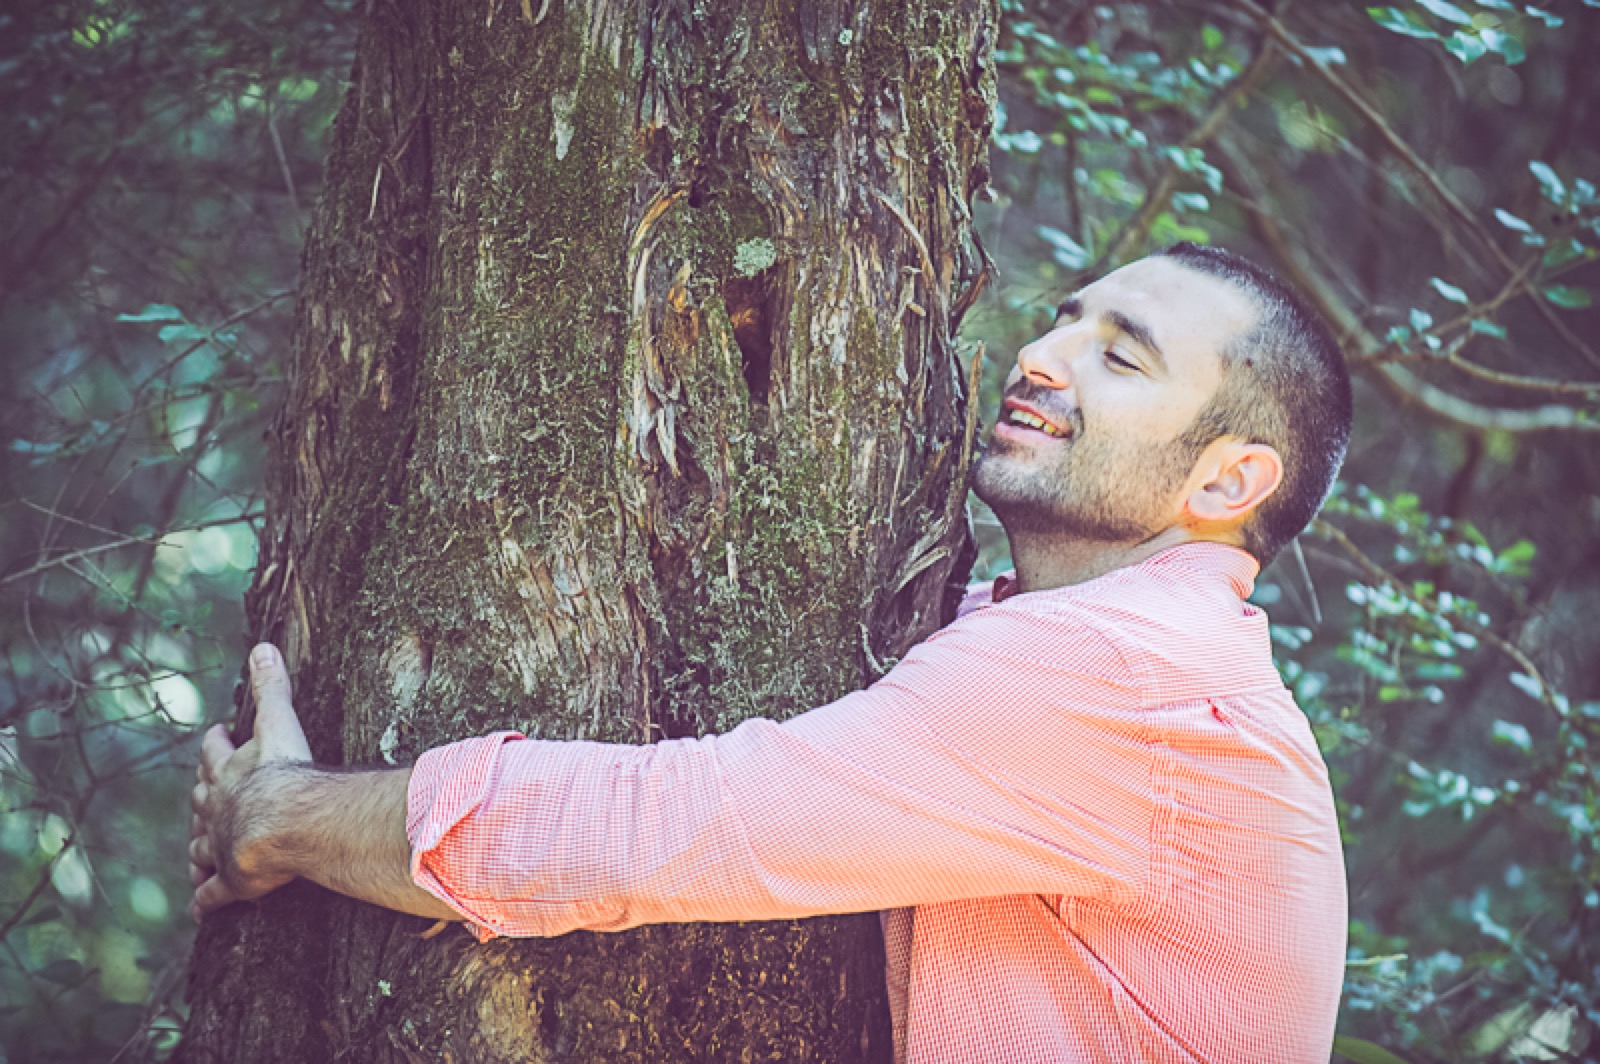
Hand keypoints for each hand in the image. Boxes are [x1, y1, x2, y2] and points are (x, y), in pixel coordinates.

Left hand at [188, 642, 313, 920]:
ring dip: (200, 847)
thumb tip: (262, 646)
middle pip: (202, 798)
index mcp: (229, 771)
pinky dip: (204, 901)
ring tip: (198, 850)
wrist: (286, 822)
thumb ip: (272, 688)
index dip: (215, 745)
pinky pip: (212, 895)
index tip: (215, 735)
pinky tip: (197, 909)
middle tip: (204, 791)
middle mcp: (218, 808)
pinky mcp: (230, 881)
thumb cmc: (287, 772)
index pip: (215, 753)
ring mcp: (221, 847)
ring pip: (201, 846)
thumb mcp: (279, 724)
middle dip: (203, 795)